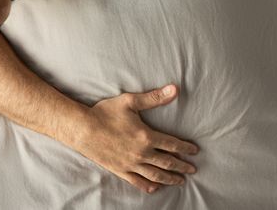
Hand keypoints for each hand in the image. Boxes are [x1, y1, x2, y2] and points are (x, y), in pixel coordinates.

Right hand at [74, 84, 198, 193]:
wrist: (82, 129)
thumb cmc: (105, 113)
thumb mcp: (130, 101)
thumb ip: (154, 98)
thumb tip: (175, 89)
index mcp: (146, 136)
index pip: (172, 144)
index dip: (186, 148)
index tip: (194, 151)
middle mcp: (142, 153)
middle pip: (168, 162)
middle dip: (182, 166)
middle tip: (192, 169)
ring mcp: (131, 164)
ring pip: (156, 175)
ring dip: (170, 179)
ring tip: (180, 181)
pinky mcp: (120, 170)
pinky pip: (138, 182)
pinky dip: (149, 186)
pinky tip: (155, 188)